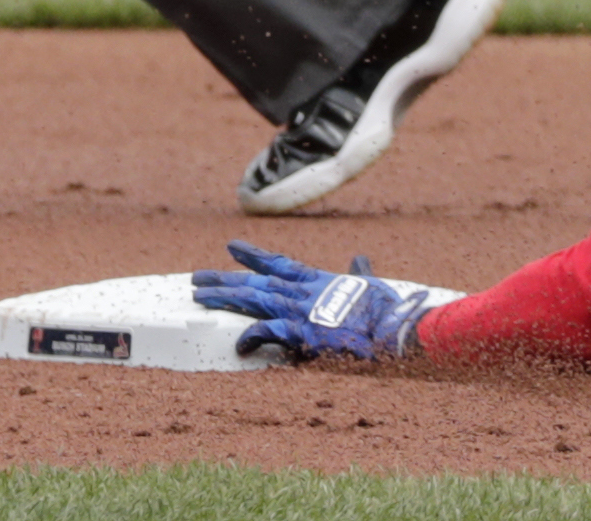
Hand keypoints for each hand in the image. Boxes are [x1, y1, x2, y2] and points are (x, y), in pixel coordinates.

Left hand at [191, 241, 423, 361]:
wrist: (393, 327)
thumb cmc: (387, 310)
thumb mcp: (370, 286)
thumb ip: (360, 274)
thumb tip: (359, 258)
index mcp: (318, 281)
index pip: (278, 264)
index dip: (253, 257)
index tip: (231, 247)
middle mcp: (303, 293)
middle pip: (256, 283)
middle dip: (225, 280)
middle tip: (197, 278)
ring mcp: (300, 311)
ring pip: (254, 300)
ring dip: (225, 298)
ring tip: (199, 295)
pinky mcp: (302, 333)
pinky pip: (269, 332)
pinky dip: (252, 336)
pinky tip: (238, 344)